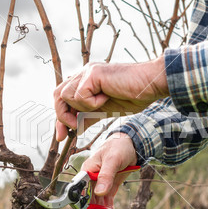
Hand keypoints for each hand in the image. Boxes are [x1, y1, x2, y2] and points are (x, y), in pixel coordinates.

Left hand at [54, 56, 168, 140]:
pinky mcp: (93, 73)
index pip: (63, 99)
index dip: (60, 118)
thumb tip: (74, 129)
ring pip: (65, 95)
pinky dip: (91, 103)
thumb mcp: (104, 111)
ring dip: (79, 108)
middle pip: (57, 95)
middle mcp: (84, 74)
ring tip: (98, 107)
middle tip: (73, 129)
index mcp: (85, 81)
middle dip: (62, 116)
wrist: (150, 85)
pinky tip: (106, 98)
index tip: (62, 136)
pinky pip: (80, 95)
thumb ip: (88, 117)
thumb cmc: (132, 96)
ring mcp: (87, 72)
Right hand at [81, 133, 137, 208]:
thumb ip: (106, 175)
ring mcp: (100, 185)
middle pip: (87, 203)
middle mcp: (90, 181)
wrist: (131, 144)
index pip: (79, 194)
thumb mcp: (112, 160)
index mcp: (86, 173)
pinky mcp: (109, 187)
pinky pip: (107, 203)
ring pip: (97, 206)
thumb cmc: (118, 146)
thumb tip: (99, 192)